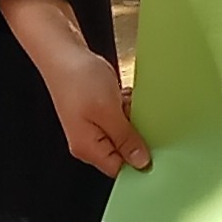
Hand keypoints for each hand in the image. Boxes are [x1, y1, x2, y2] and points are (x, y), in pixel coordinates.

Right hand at [1, 0, 147, 174]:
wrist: (63, 52)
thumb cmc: (78, 80)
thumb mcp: (108, 111)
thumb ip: (125, 139)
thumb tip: (141, 162)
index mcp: (88, 148)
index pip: (119, 169)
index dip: (139, 162)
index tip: (158, 149)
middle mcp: (89, 142)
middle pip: (124, 151)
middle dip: (137, 135)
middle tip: (141, 116)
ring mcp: (94, 127)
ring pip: (125, 132)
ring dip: (133, 117)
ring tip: (126, 100)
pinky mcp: (98, 112)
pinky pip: (121, 117)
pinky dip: (127, 106)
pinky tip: (123, 94)